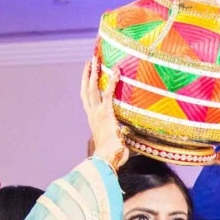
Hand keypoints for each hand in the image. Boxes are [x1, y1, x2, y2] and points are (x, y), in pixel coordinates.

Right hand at [77, 55, 126, 169]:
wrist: (106, 160)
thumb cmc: (112, 155)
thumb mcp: (117, 141)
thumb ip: (123, 135)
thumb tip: (132, 135)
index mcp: (93, 120)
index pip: (87, 100)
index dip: (86, 87)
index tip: (88, 77)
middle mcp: (93, 114)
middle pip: (86, 90)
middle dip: (87, 74)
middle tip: (90, 61)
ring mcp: (98, 113)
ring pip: (92, 88)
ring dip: (94, 72)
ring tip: (96, 59)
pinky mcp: (106, 113)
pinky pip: (108, 93)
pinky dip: (112, 81)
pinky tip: (116, 71)